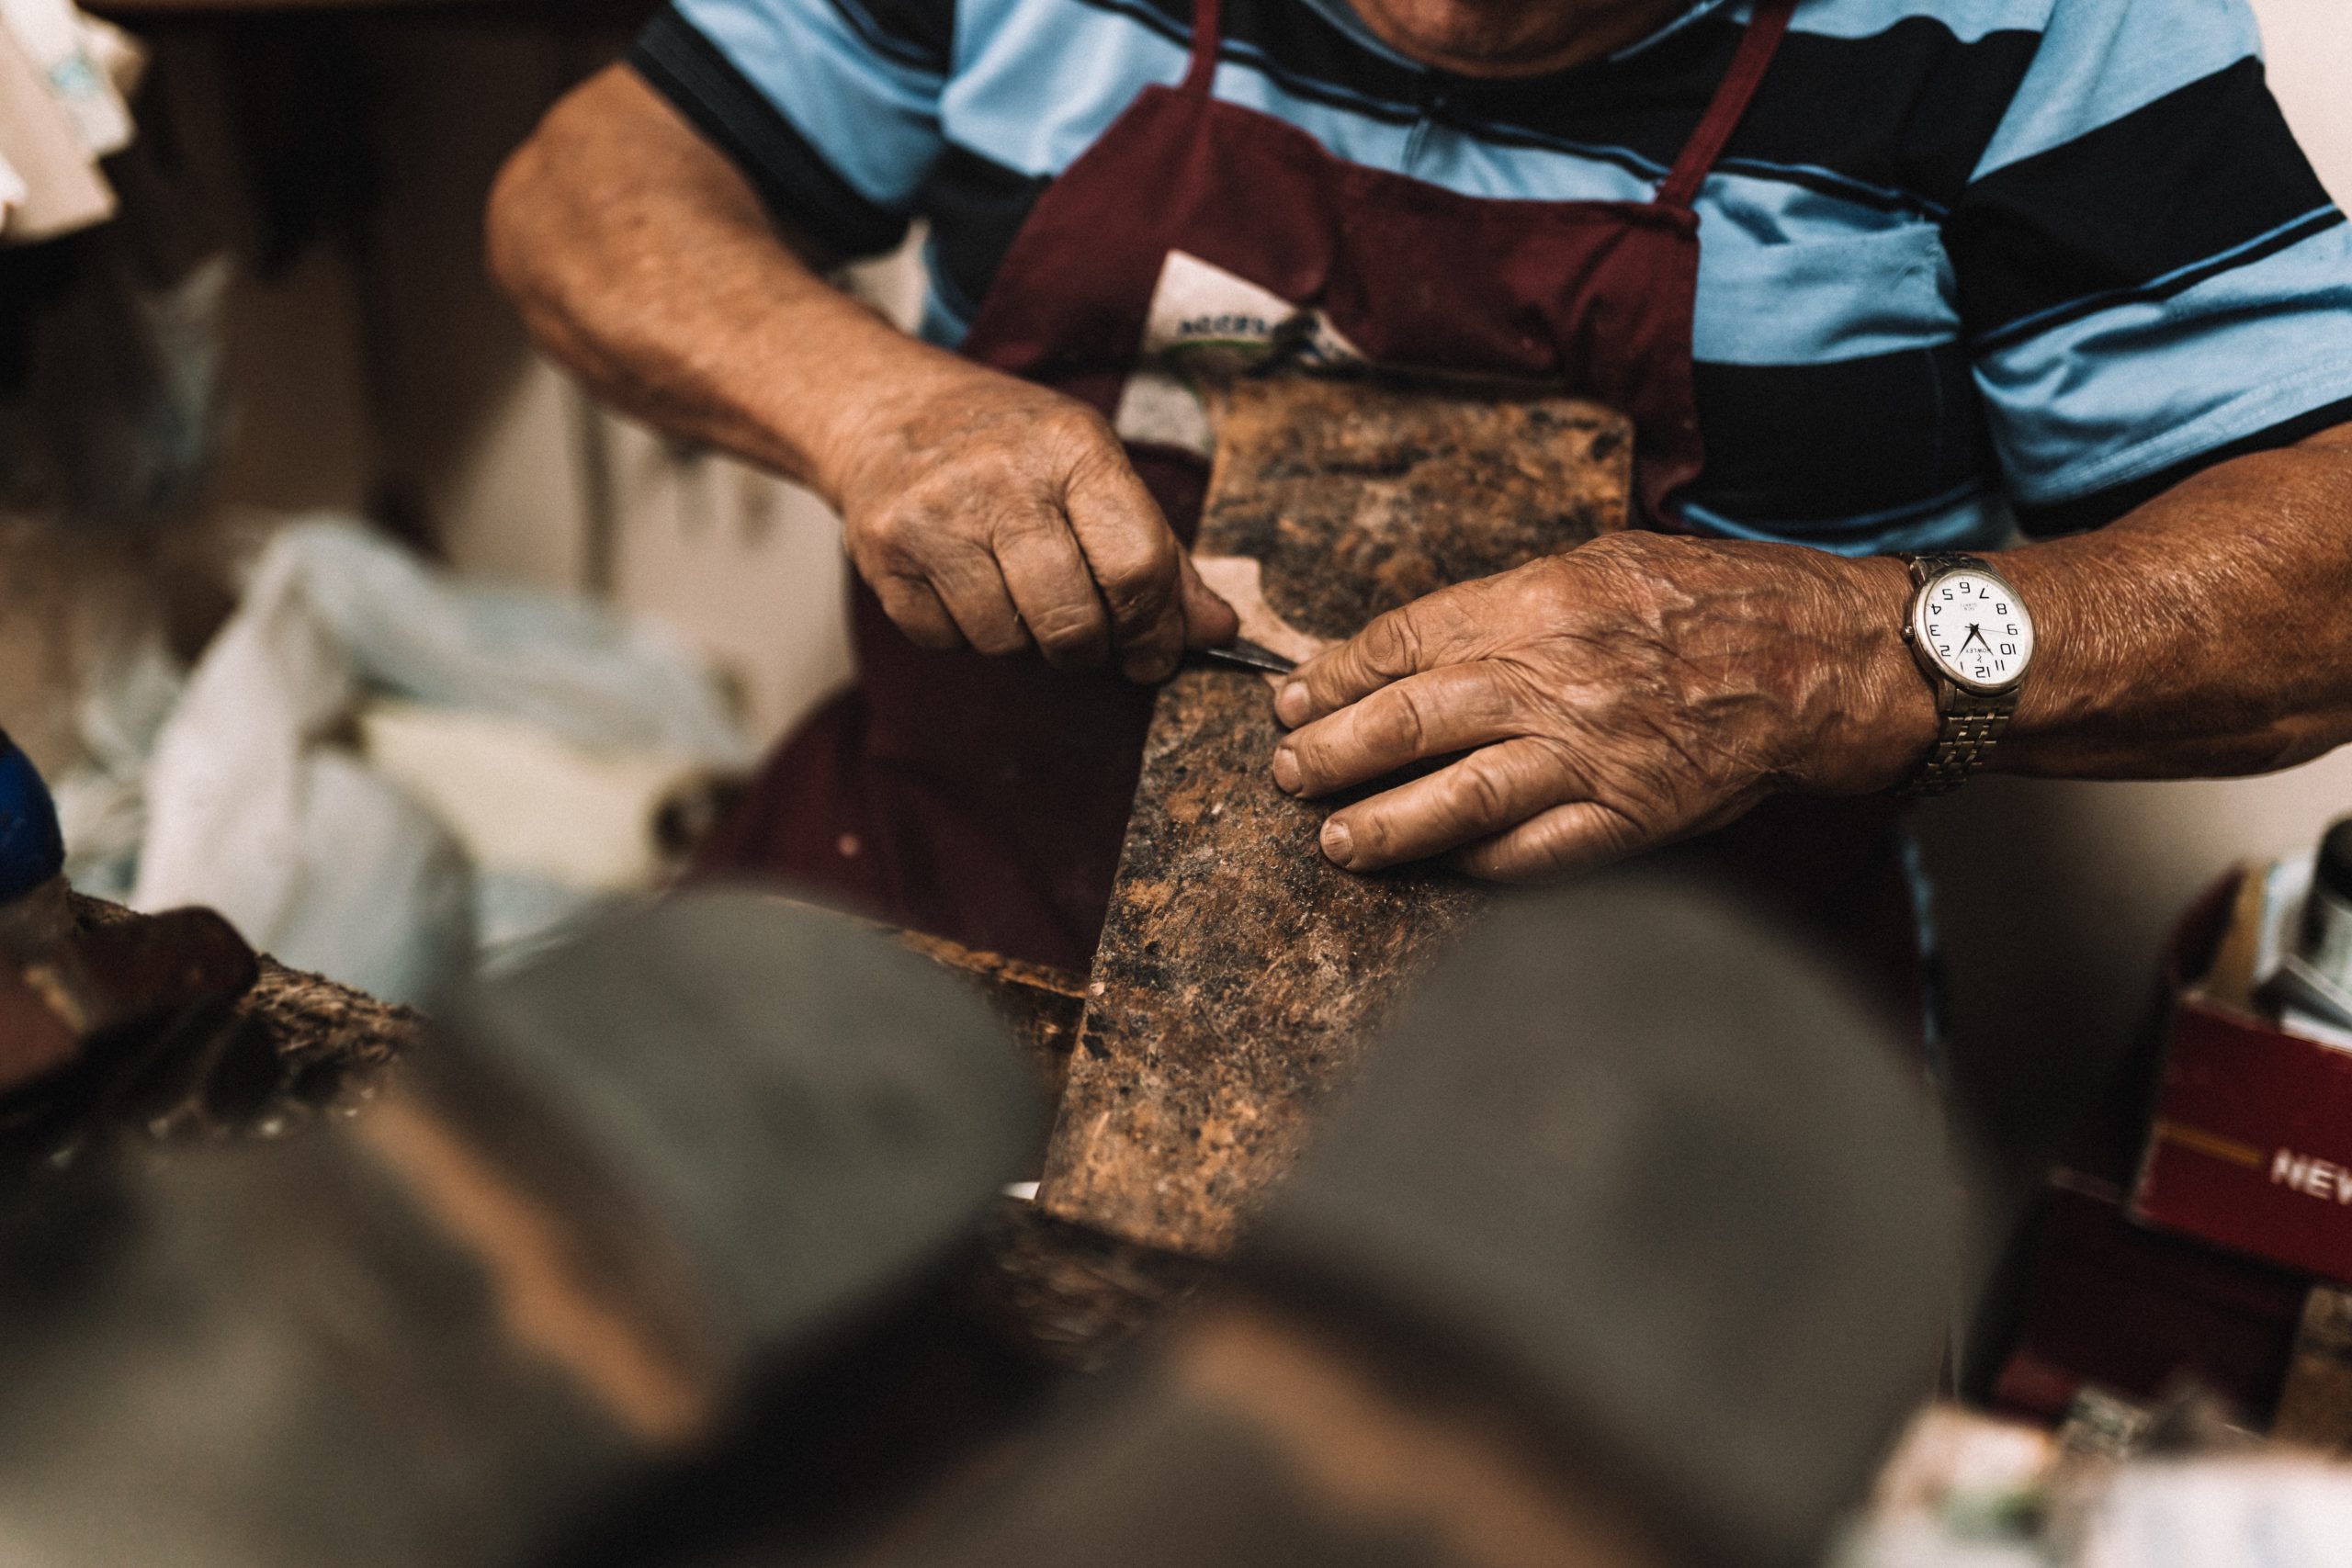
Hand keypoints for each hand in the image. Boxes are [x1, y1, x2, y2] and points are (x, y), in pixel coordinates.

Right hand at [826, 362, 1236, 680]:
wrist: (886, 409)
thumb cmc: (1009, 445)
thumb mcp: (1093, 467)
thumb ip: (1159, 552)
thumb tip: (1218, 630)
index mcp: (1073, 449)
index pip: (1137, 567)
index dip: (1156, 631)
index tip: (1156, 654)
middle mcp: (1001, 479)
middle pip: (1071, 622)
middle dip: (1090, 650)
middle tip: (1087, 637)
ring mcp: (935, 516)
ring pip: (1006, 644)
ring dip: (1023, 641)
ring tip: (1016, 592)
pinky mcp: (884, 554)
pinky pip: (945, 642)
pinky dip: (963, 634)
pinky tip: (964, 585)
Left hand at [1266, 533, 1932, 879]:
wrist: (1819, 654)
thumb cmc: (1704, 602)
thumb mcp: (1595, 564)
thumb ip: (1502, 604)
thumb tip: (1406, 648)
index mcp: (1538, 600)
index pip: (1404, 640)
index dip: (1335, 676)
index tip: (1292, 700)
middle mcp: (1556, 676)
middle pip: (1410, 718)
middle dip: (1332, 751)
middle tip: (1286, 772)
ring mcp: (1593, 752)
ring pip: (1459, 795)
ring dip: (1383, 824)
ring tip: (1334, 840)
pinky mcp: (1632, 815)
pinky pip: (1537, 854)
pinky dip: (1479, 867)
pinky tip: (1438, 871)